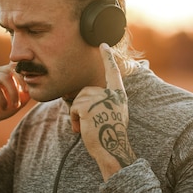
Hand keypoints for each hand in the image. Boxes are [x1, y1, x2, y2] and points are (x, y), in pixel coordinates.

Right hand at [0, 63, 30, 149]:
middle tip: (26, 93)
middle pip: (13, 69)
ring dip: (13, 93)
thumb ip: (29, 89)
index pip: (19, 65)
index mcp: (9, 71)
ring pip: (5, 78)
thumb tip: (37, 81)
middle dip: (22, 81)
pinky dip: (3, 99)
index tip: (30, 89)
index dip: (27, 74)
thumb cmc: (7, 106)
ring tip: (16, 105)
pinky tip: (5, 107)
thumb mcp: (22, 98)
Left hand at [70, 44, 135, 179]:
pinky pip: (73, 109)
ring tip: (88, 126)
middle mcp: (111, 93)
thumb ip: (106, 101)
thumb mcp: (113, 113)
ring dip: (78, 115)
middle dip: (82, 108)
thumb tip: (89, 98)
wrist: (111, 148)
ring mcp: (99, 98)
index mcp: (119, 94)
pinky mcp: (87, 106)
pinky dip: (74, 120)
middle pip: (85, 92)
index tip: (103, 44)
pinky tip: (83, 128)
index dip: (107, 58)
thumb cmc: (111, 134)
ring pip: (78, 100)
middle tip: (91, 123)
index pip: (113, 72)